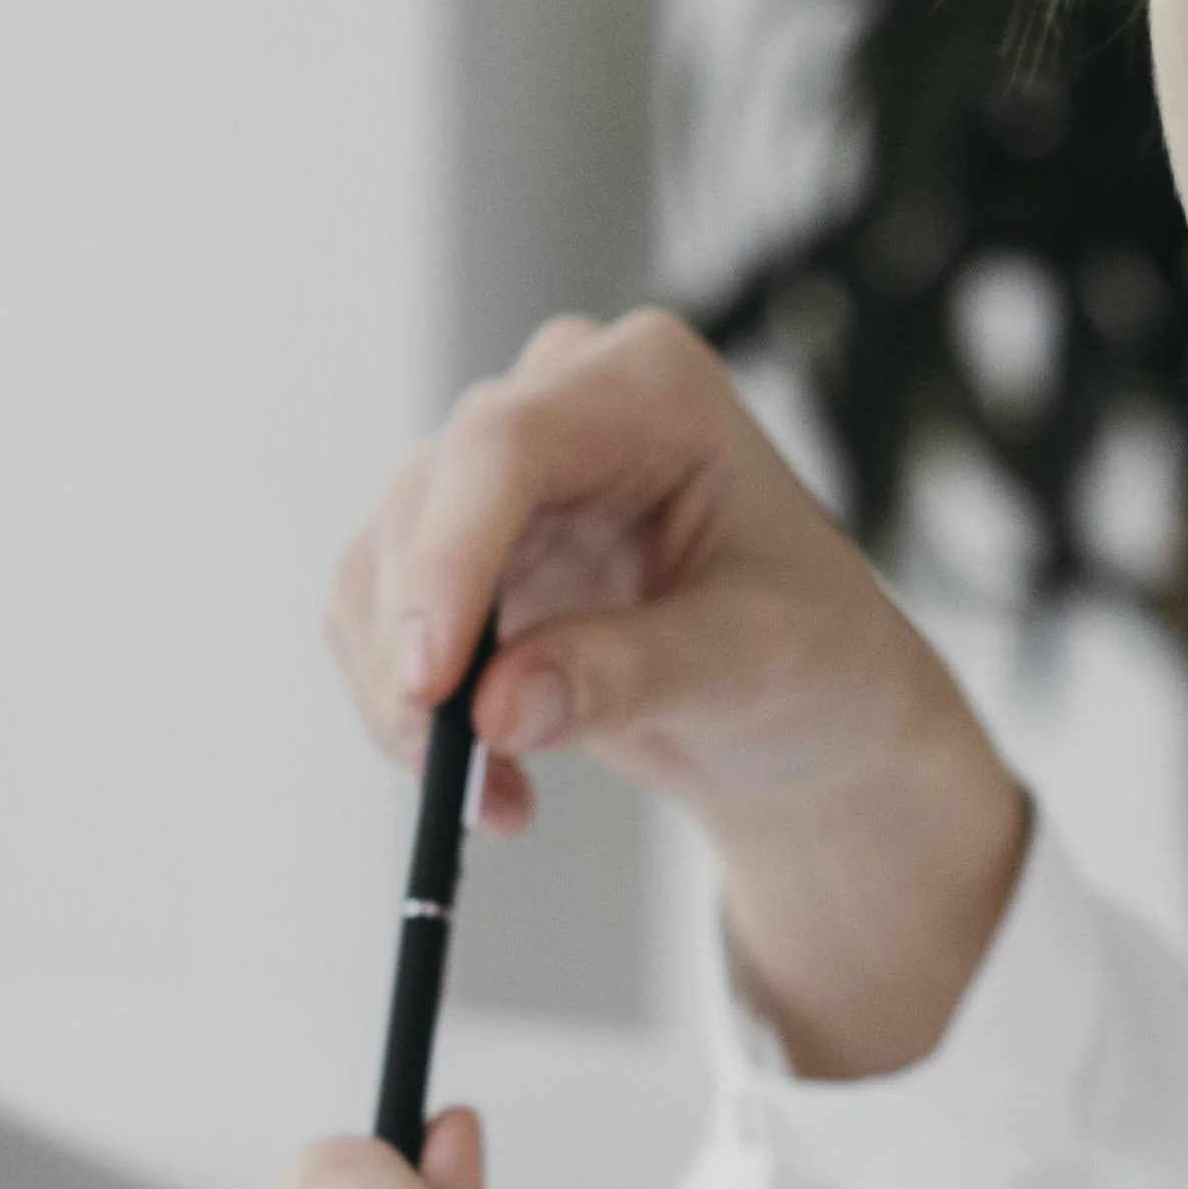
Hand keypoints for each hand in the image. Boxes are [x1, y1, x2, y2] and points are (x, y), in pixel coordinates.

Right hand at [328, 310, 1032, 1078]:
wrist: (801, 704)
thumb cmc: (812, 656)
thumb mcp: (750, 666)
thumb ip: (627, 675)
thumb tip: (492, 709)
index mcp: (651, 385)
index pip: (508, 443)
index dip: (451, 558)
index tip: (432, 683)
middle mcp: (555, 400)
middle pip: (424, 501)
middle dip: (419, 651)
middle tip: (453, 780)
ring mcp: (492, 471)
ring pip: (380, 565)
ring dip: (406, 701)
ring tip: (497, 804)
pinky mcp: (451, 547)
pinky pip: (375, 619)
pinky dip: (405, 713)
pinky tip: (492, 778)